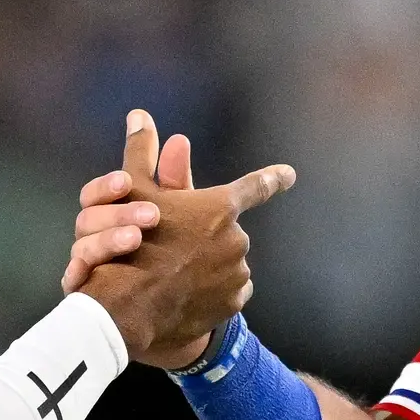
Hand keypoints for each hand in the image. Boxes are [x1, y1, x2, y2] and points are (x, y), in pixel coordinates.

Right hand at [66, 110, 293, 368]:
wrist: (130, 305)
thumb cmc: (130, 241)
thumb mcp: (130, 193)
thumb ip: (141, 153)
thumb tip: (139, 114)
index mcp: (219, 206)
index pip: (255, 186)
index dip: (272, 178)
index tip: (289, 175)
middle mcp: (236, 238)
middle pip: (229, 232)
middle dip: (210, 236)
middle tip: (180, 247)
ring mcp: (238, 272)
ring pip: (229, 262)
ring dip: (211, 265)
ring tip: (179, 274)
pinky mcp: (233, 301)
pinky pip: (230, 291)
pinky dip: (213, 291)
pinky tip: (189, 294)